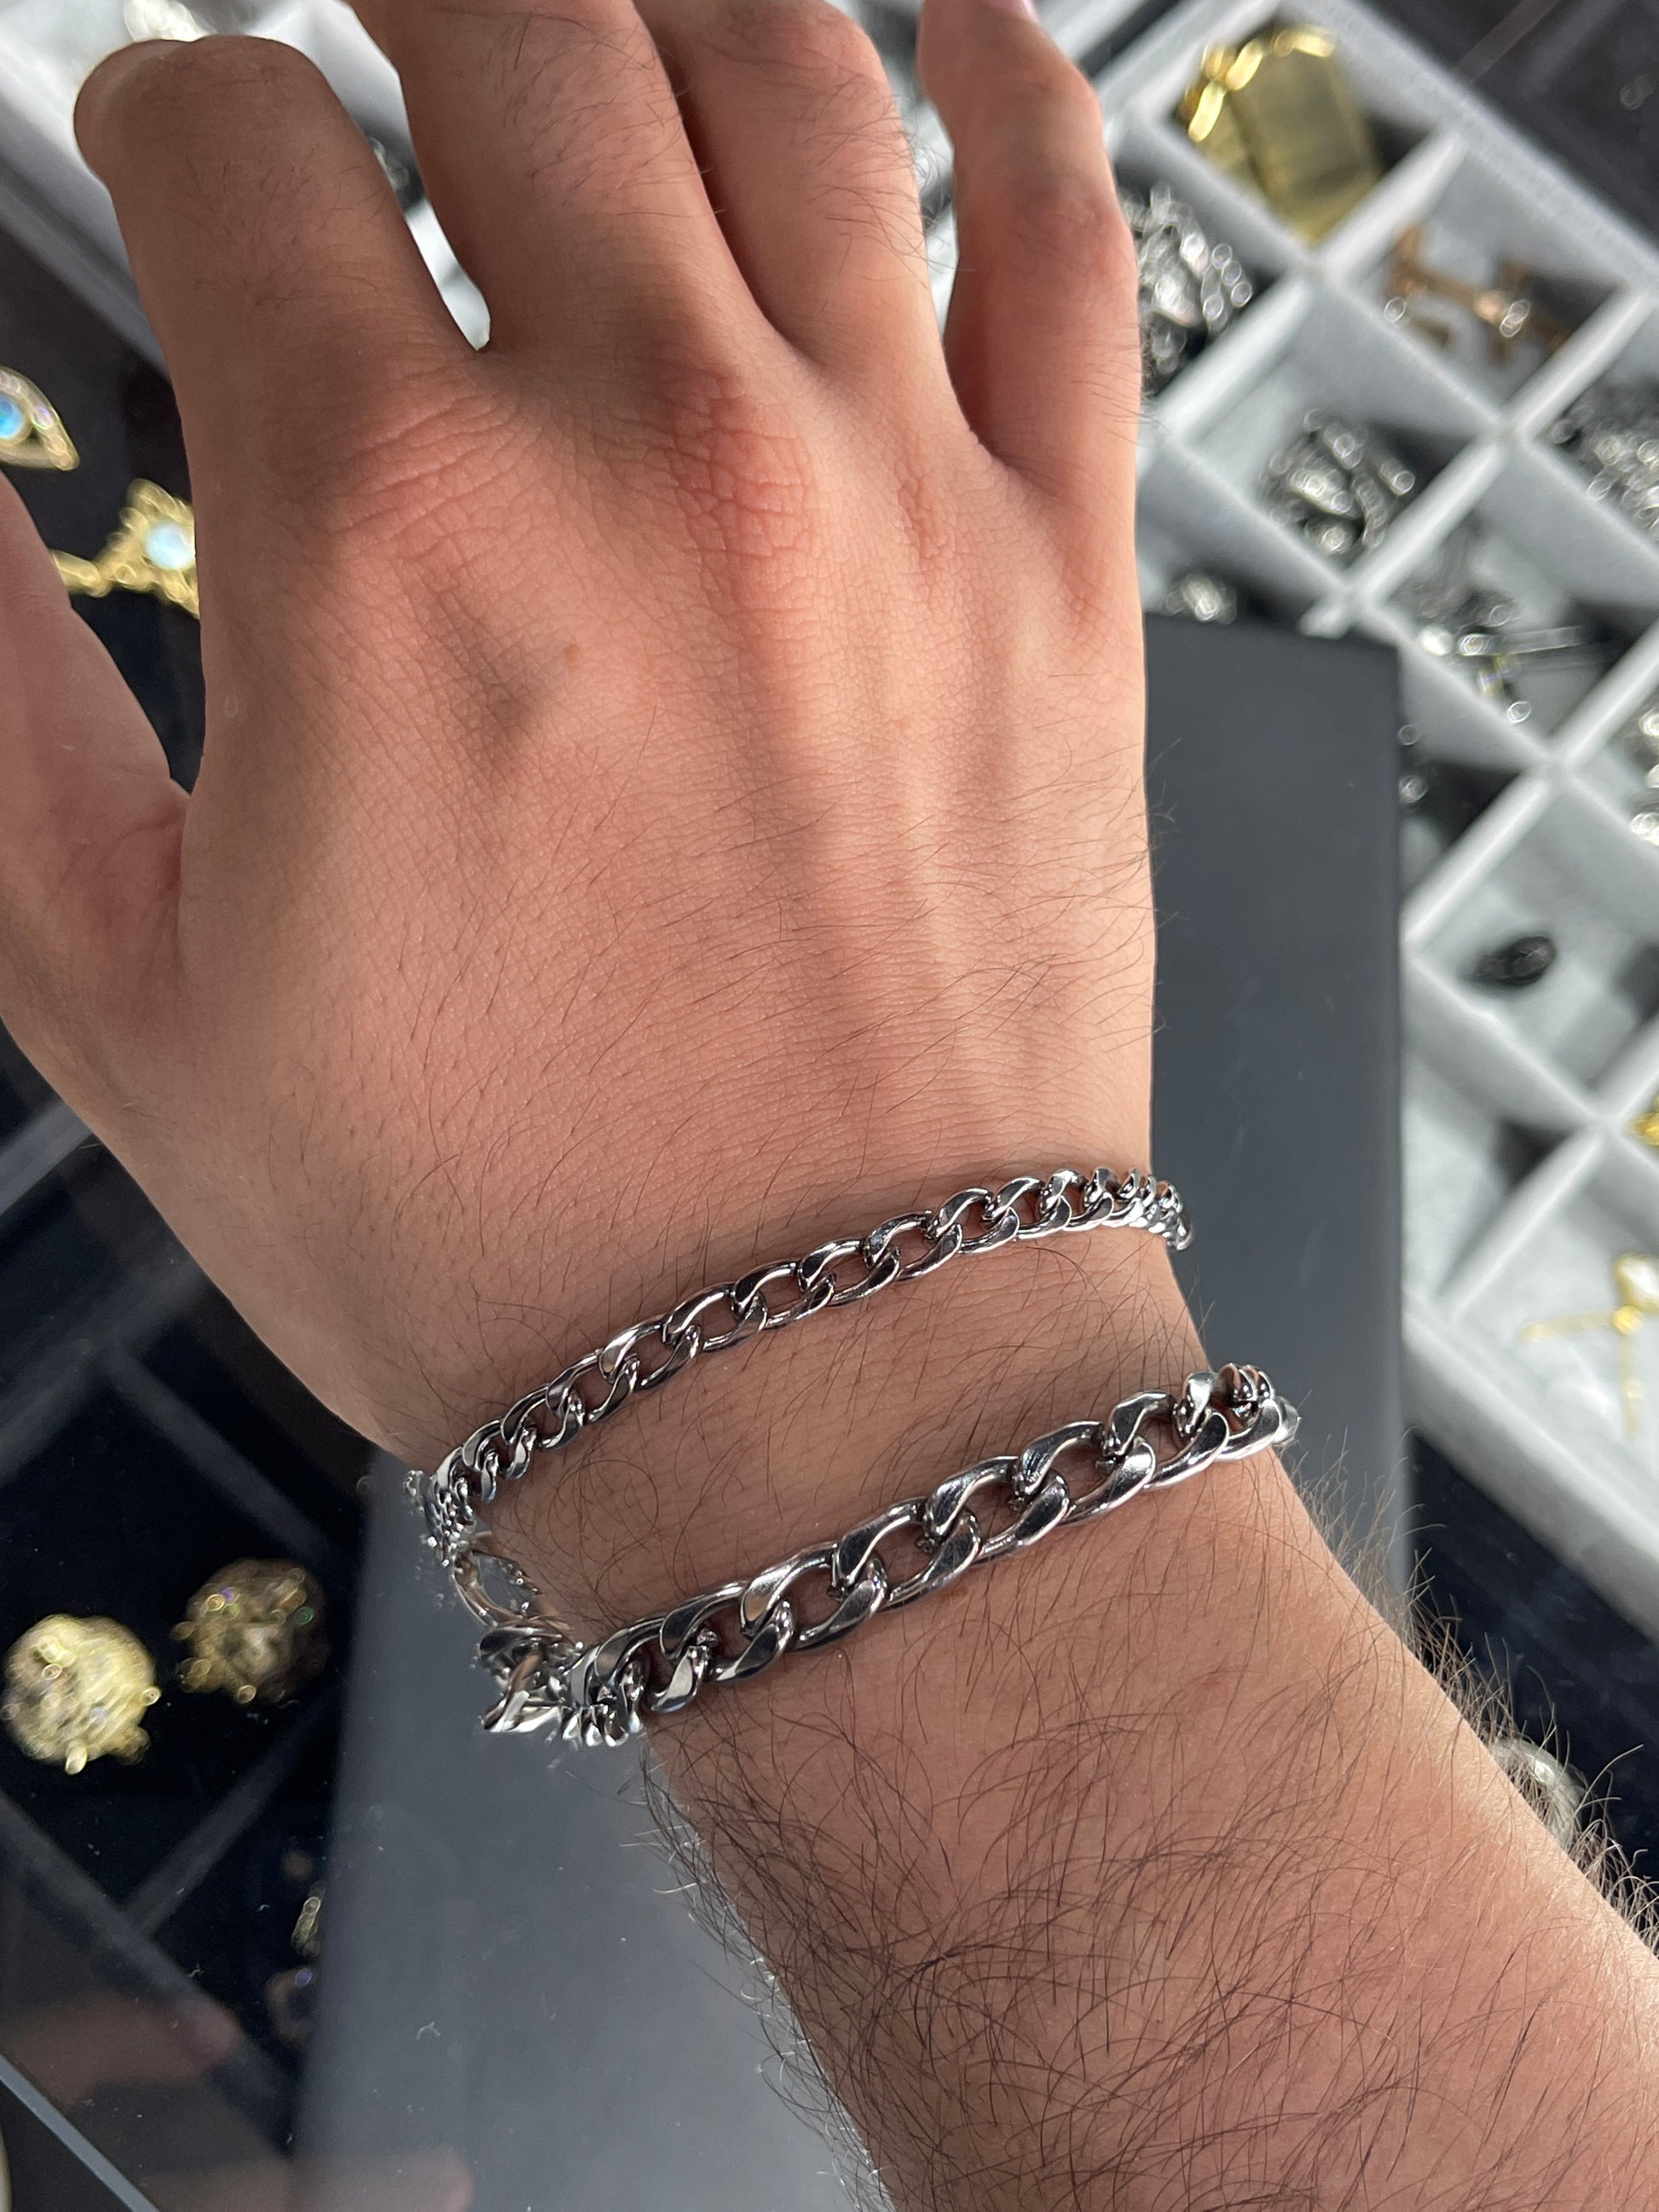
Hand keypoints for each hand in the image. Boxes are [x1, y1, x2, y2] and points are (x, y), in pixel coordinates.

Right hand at [0, 0, 1152, 1566]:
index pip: (231, 141)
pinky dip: (1016, 78)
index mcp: (396, 532)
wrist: (819, 1389)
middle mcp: (660, 449)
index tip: (170, 179)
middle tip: (365, 27)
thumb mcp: (121, 986)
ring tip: (583, 9)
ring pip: (787, 58)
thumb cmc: (488, 1230)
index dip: (161, 121)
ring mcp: (892, 491)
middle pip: (510, 11)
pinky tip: (945, 19)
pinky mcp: (1062, 573)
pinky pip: (1069, 234)